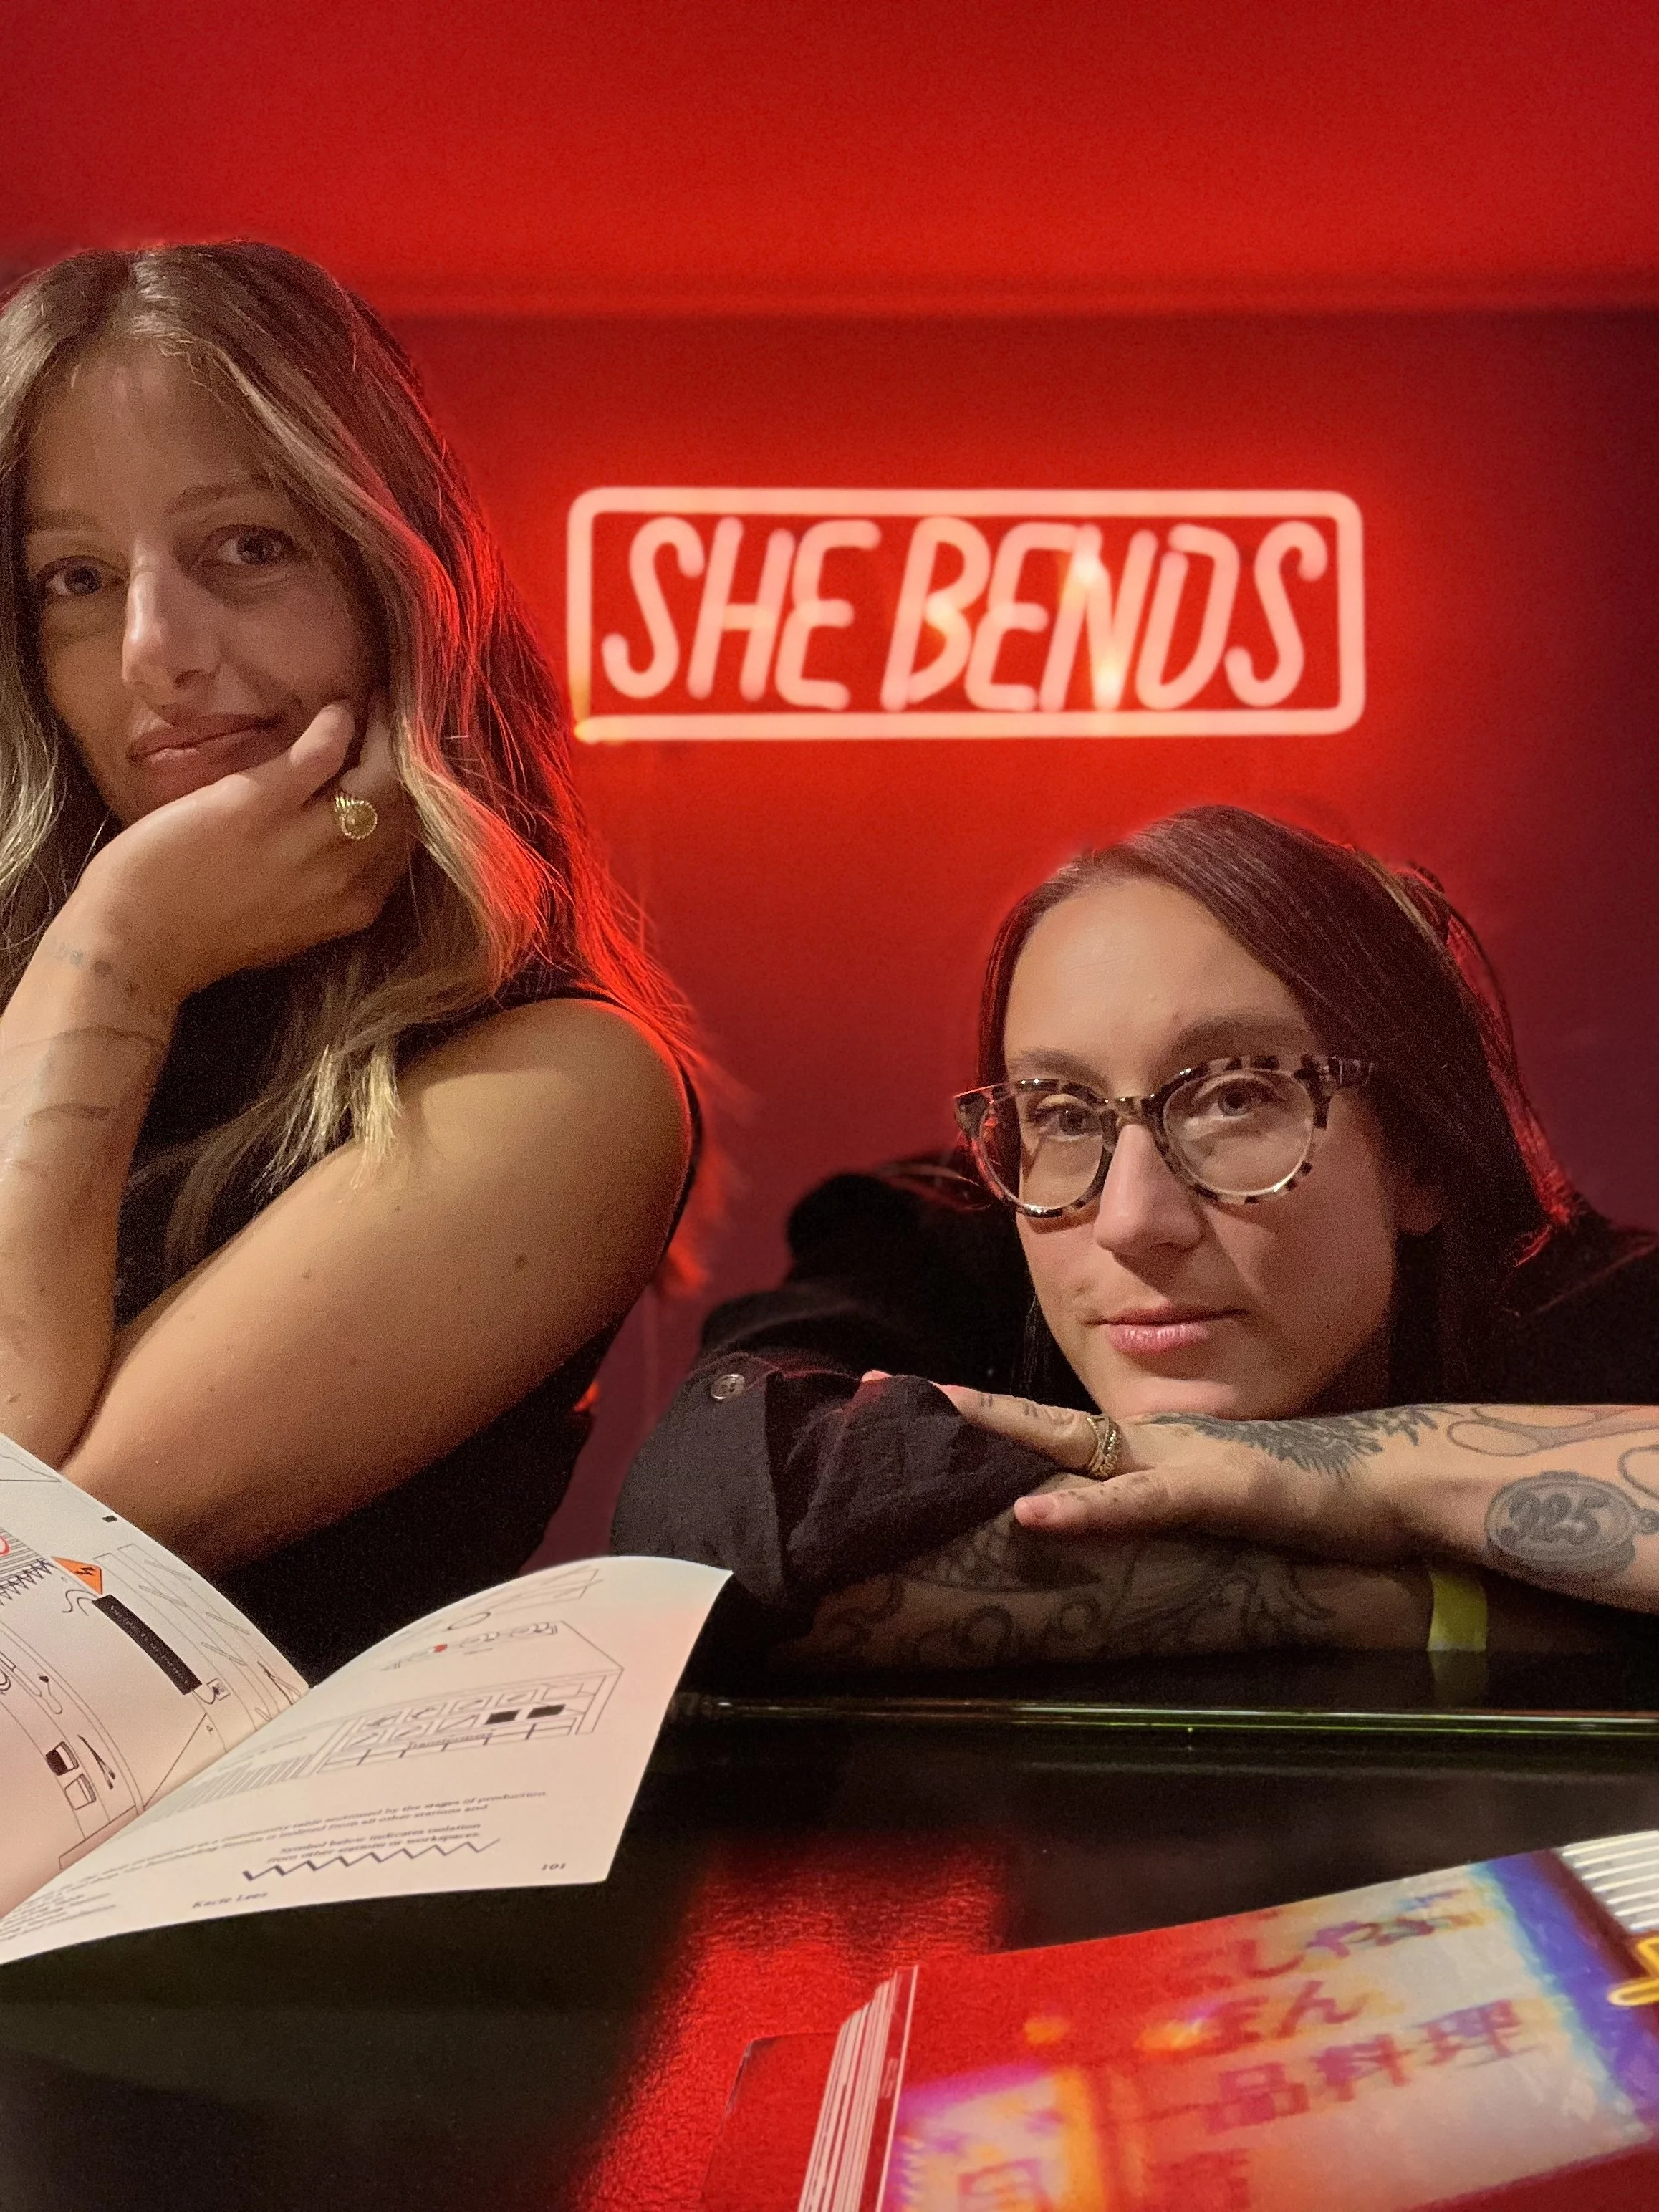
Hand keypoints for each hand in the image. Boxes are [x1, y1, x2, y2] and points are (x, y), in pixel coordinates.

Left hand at [70, 701, 411, 1002]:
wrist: (135, 944)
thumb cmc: (201, 936)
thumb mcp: (288, 924)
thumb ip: (326, 889)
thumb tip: (342, 840)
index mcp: (354, 908)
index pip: (407, 842)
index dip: (415, 798)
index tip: (404, 765)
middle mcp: (344, 877)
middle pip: (405, 809)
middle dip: (409, 759)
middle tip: (399, 717)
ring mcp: (305, 842)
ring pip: (379, 779)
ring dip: (383, 734)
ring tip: (376, 703)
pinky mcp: (260, 805)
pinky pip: (322, 754)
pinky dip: (336, 726)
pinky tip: (336, 711)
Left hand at [935, 1383, 1416, 1565]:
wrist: (1384, 1483)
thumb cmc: (1295, 1499)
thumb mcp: (1201, 1505)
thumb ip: (1145, 1509)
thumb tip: (1081, 1525)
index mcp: (1134, 1450)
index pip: (1032, 1430)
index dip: (965, 1417)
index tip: (893, 1400)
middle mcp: (1140, 1446)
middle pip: (1027, 1424)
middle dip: (949, 1411)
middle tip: (867, 1392)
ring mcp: (1172, 1464)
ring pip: (1066, 1450)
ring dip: (995, 1440)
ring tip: (925, 1423)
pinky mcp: (1211, 1495)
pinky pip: (1137, 1507)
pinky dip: (1084, 1514)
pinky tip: (1031, 1516)